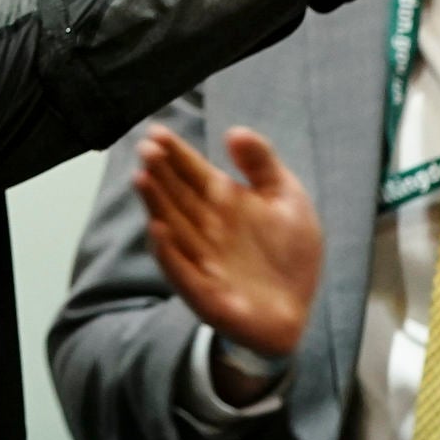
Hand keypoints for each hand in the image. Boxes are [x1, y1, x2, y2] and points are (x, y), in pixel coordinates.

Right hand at [134, 125, 322, 361]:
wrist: (298, 309)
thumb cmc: (289, 253)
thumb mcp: (287, 198)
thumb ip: (262, 164)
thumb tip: (234, 131)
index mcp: (223, 202)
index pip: (192, 172)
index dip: (175, 152)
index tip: (156, 130)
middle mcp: (205, 228)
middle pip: (177, 196)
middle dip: (161, 172)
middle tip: (147, 148)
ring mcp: (201, 259)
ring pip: (173, 227)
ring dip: (155, 205)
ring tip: (142, 179)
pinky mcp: (204, 292)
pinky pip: (182, 271)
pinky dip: (169, 252)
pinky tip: (158, 230)